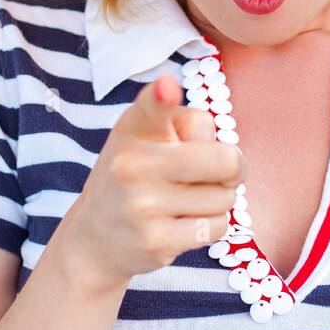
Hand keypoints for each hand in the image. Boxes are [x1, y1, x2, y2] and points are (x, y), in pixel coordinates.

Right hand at [52, 71, 243, 294]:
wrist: (96, 238)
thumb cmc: (136, 174)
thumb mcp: (149, 137)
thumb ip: (188, 124)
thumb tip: (219, 149)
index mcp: (134, 129)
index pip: (152, 107)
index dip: (162, 95)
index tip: (167, 87)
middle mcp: (133, 165)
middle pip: (226, 160)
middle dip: (233, 167)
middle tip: (217, 171)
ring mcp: (143, 206)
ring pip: (225, 197)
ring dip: (218, 199)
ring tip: (187, 198)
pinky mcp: (156, 242)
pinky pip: (217, 227)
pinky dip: (210, 224)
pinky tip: (183, 222)